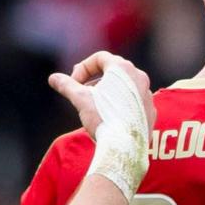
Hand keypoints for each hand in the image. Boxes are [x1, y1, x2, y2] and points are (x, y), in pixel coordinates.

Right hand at [49, 51, 153, 193]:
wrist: (125, 146)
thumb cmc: (103, 118)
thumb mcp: (80, 99)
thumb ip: (67, 85)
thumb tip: (53, 78)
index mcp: (123, 69)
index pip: (100, 57)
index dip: (83, 67)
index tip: (74, 82)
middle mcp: (139, 78)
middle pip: (113, 70)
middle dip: (93, 78)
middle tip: (81, 90)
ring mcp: (147, 94)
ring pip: (124, 85)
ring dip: (106, 90)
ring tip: (94, 104)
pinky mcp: (150, 110)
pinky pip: (133, 100)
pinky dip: (119, 102)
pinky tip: (109, 115)